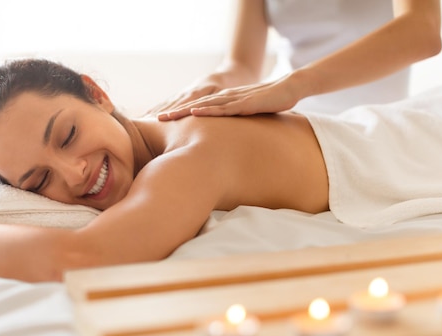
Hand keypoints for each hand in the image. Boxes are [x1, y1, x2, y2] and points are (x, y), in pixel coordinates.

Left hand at [157, 75, 301, 120]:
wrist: (288, 88)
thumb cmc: (268, 103)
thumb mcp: (247, 116)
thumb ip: (234, 124)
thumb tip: (225, 141)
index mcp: (223, 102)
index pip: (196, 109)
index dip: (178, 115)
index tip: (160, 124)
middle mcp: (224, 98)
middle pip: (193, 106)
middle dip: (173, 113)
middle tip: (153, 121)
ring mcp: (233, 100)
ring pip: (203, 106)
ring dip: (183, 111)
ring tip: (166, 117)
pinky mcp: (244, 103)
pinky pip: (223, 108)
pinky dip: (207, 110)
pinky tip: (195, 113)